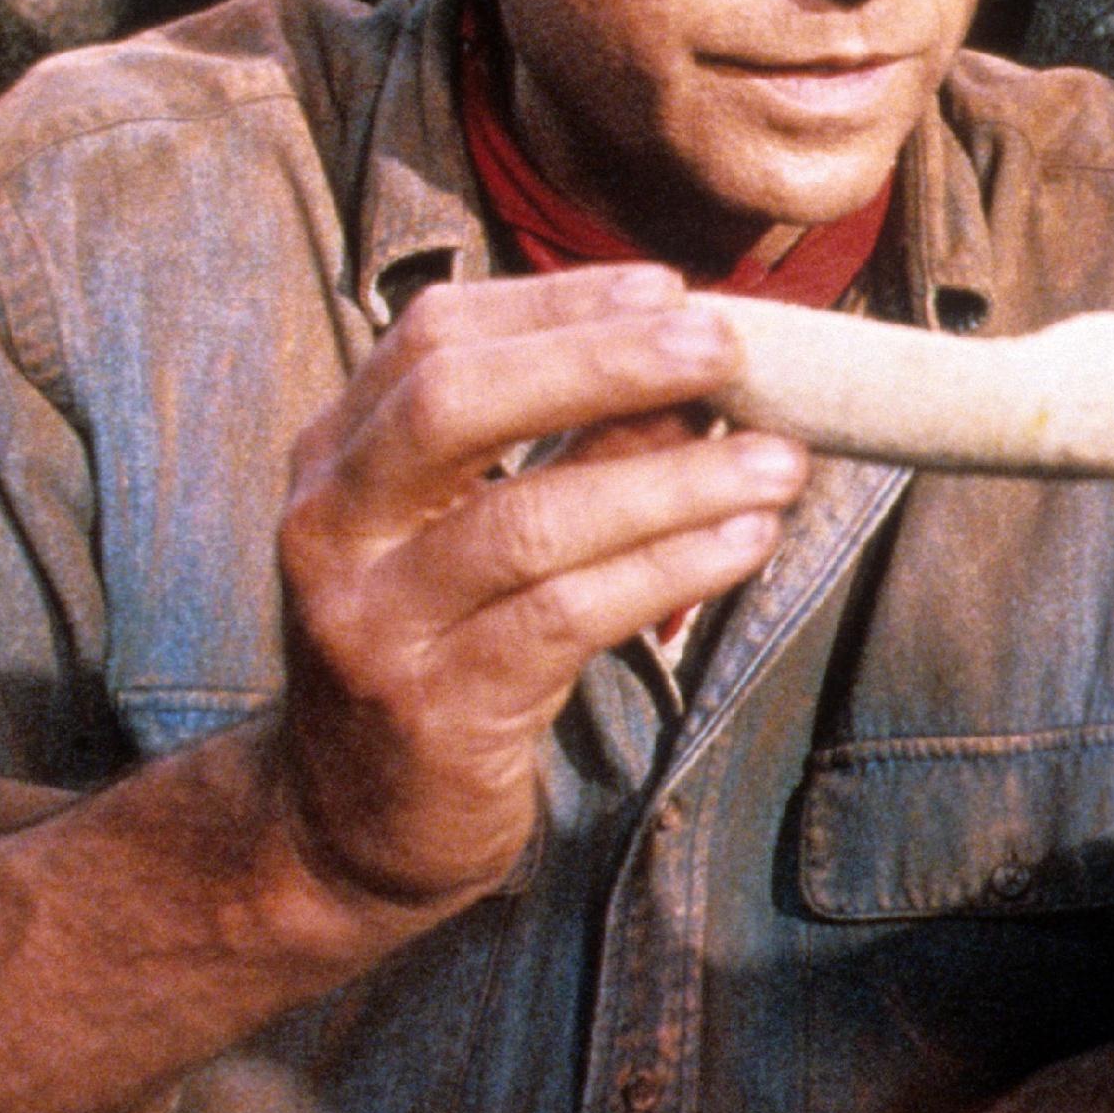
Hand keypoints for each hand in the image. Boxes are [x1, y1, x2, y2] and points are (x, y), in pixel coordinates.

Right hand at [269, 268, 804, 915]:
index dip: (558, 303)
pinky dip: (668, 569)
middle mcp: (333, 525)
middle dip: (601, 363)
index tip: (669, 289)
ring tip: (780, 462)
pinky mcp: (433, 706)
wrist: (349, 823)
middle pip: (455, 403)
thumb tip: (703, 371)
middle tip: (724, 349)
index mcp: (340, 456)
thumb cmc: (440, 647)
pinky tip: (744, 542)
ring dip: (669, 480)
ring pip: (526, 521)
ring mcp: (373, 620)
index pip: (435, 335)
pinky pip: (563, 617)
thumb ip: (576, 448)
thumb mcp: (486, 530)